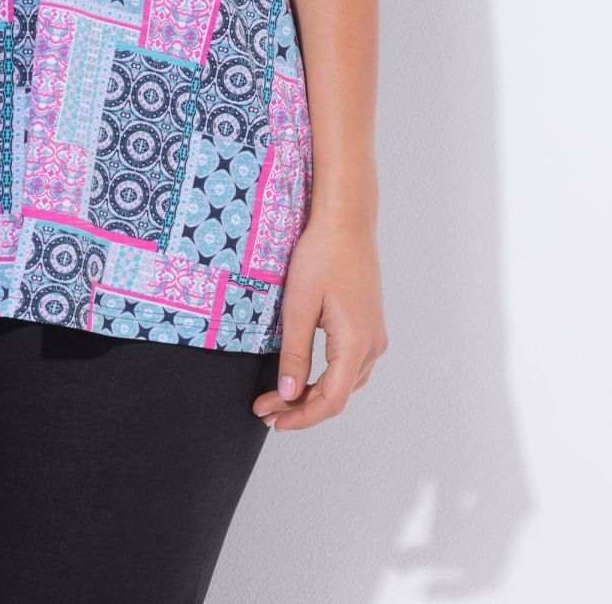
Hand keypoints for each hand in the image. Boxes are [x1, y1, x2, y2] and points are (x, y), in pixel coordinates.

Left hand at [252, 208, 387, 432]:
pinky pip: (350, 365)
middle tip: (266, 410)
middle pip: (338, 395)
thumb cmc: (322, 256)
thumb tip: (289, 394)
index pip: (330, 401)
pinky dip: (327, 377)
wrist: (347, 220)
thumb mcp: (299, 306)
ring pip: (346, 382)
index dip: (301, 417)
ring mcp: (375, 335)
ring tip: (279, 397)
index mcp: (356, 344)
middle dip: (301, 406)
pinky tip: (305, 374)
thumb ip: (294, 354)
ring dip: (314, 393)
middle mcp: (373, 345)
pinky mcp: (370, 324)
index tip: (272, 421)